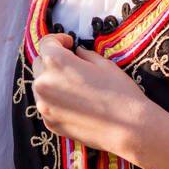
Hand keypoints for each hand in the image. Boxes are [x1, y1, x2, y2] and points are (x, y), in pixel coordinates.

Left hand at [31, 33, 148, 156]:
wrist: (128, 130)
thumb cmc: (120, 94)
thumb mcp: (104, 64)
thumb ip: (84, 55)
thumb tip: (77, 53)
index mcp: (56, 62)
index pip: (46, 42)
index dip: (58, 39)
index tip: (68, 43)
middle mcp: (44, 83)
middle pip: (40, 63)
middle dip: (54, 60)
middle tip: (72, 63)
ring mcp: (44, 105)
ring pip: (40, 85)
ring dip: (52, 80)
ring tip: (74, 84)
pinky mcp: (49, 122)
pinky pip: (46, 103)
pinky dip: (55, 99)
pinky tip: (75, 101)